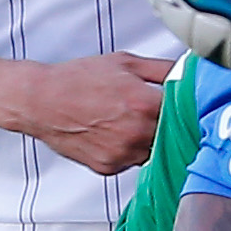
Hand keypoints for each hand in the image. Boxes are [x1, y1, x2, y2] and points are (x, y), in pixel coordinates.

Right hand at [17, 48, 175, 173]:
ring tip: (128, 120)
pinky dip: (129, 150)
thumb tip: (189, 71)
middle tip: (153, 112)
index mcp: (145, 104)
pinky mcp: (109, 167)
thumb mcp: (125, 63)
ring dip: (149, 140)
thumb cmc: (78, 80)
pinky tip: (114, 133)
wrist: (41, 100)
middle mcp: (136, 132)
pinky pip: (132, 162)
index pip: (186, 113)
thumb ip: (163, 69)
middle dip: (168, 125)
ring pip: (153, 152)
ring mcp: (122, 153)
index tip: (186, 106)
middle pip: (172, 136)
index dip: (187, 109)